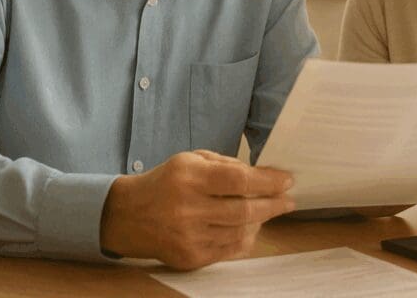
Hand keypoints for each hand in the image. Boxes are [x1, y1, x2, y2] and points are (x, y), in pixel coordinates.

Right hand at [100, 150, 293, 269]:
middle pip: (244, 211)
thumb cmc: (166, 182)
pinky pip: (230, 250)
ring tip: (270, 210)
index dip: (268, 182)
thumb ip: (226, 164)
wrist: (128, 215)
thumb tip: (263, 176)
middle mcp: (188, 209)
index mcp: (189, 178)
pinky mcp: (189, 258)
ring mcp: (188, 237)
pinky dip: (246, 238)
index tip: (287, 180)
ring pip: (240, 232)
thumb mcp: (191, 159)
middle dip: (273, 205)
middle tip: (288, 200)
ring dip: (261, 221)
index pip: (238, 181)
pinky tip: (252, 228)